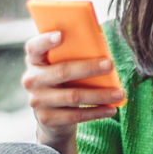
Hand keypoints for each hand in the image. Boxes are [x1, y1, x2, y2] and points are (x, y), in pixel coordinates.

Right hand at [21, 31, 124, 149]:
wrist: (51, 117)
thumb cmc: (64, 82)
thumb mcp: (62, 66)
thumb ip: (73, 54)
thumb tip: (100, 42)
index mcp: (35, 61)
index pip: (34, 47)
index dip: (45, 40)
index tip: (61, 35)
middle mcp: (32, 80)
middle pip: (62, 71)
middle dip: (89, 68)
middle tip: (110, 65)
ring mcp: (37, 101)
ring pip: (73, 96)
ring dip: (100, 94)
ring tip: (120, 93)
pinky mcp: (47, 118)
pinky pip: (76, 115)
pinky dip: (96, 112)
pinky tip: (111, 108)